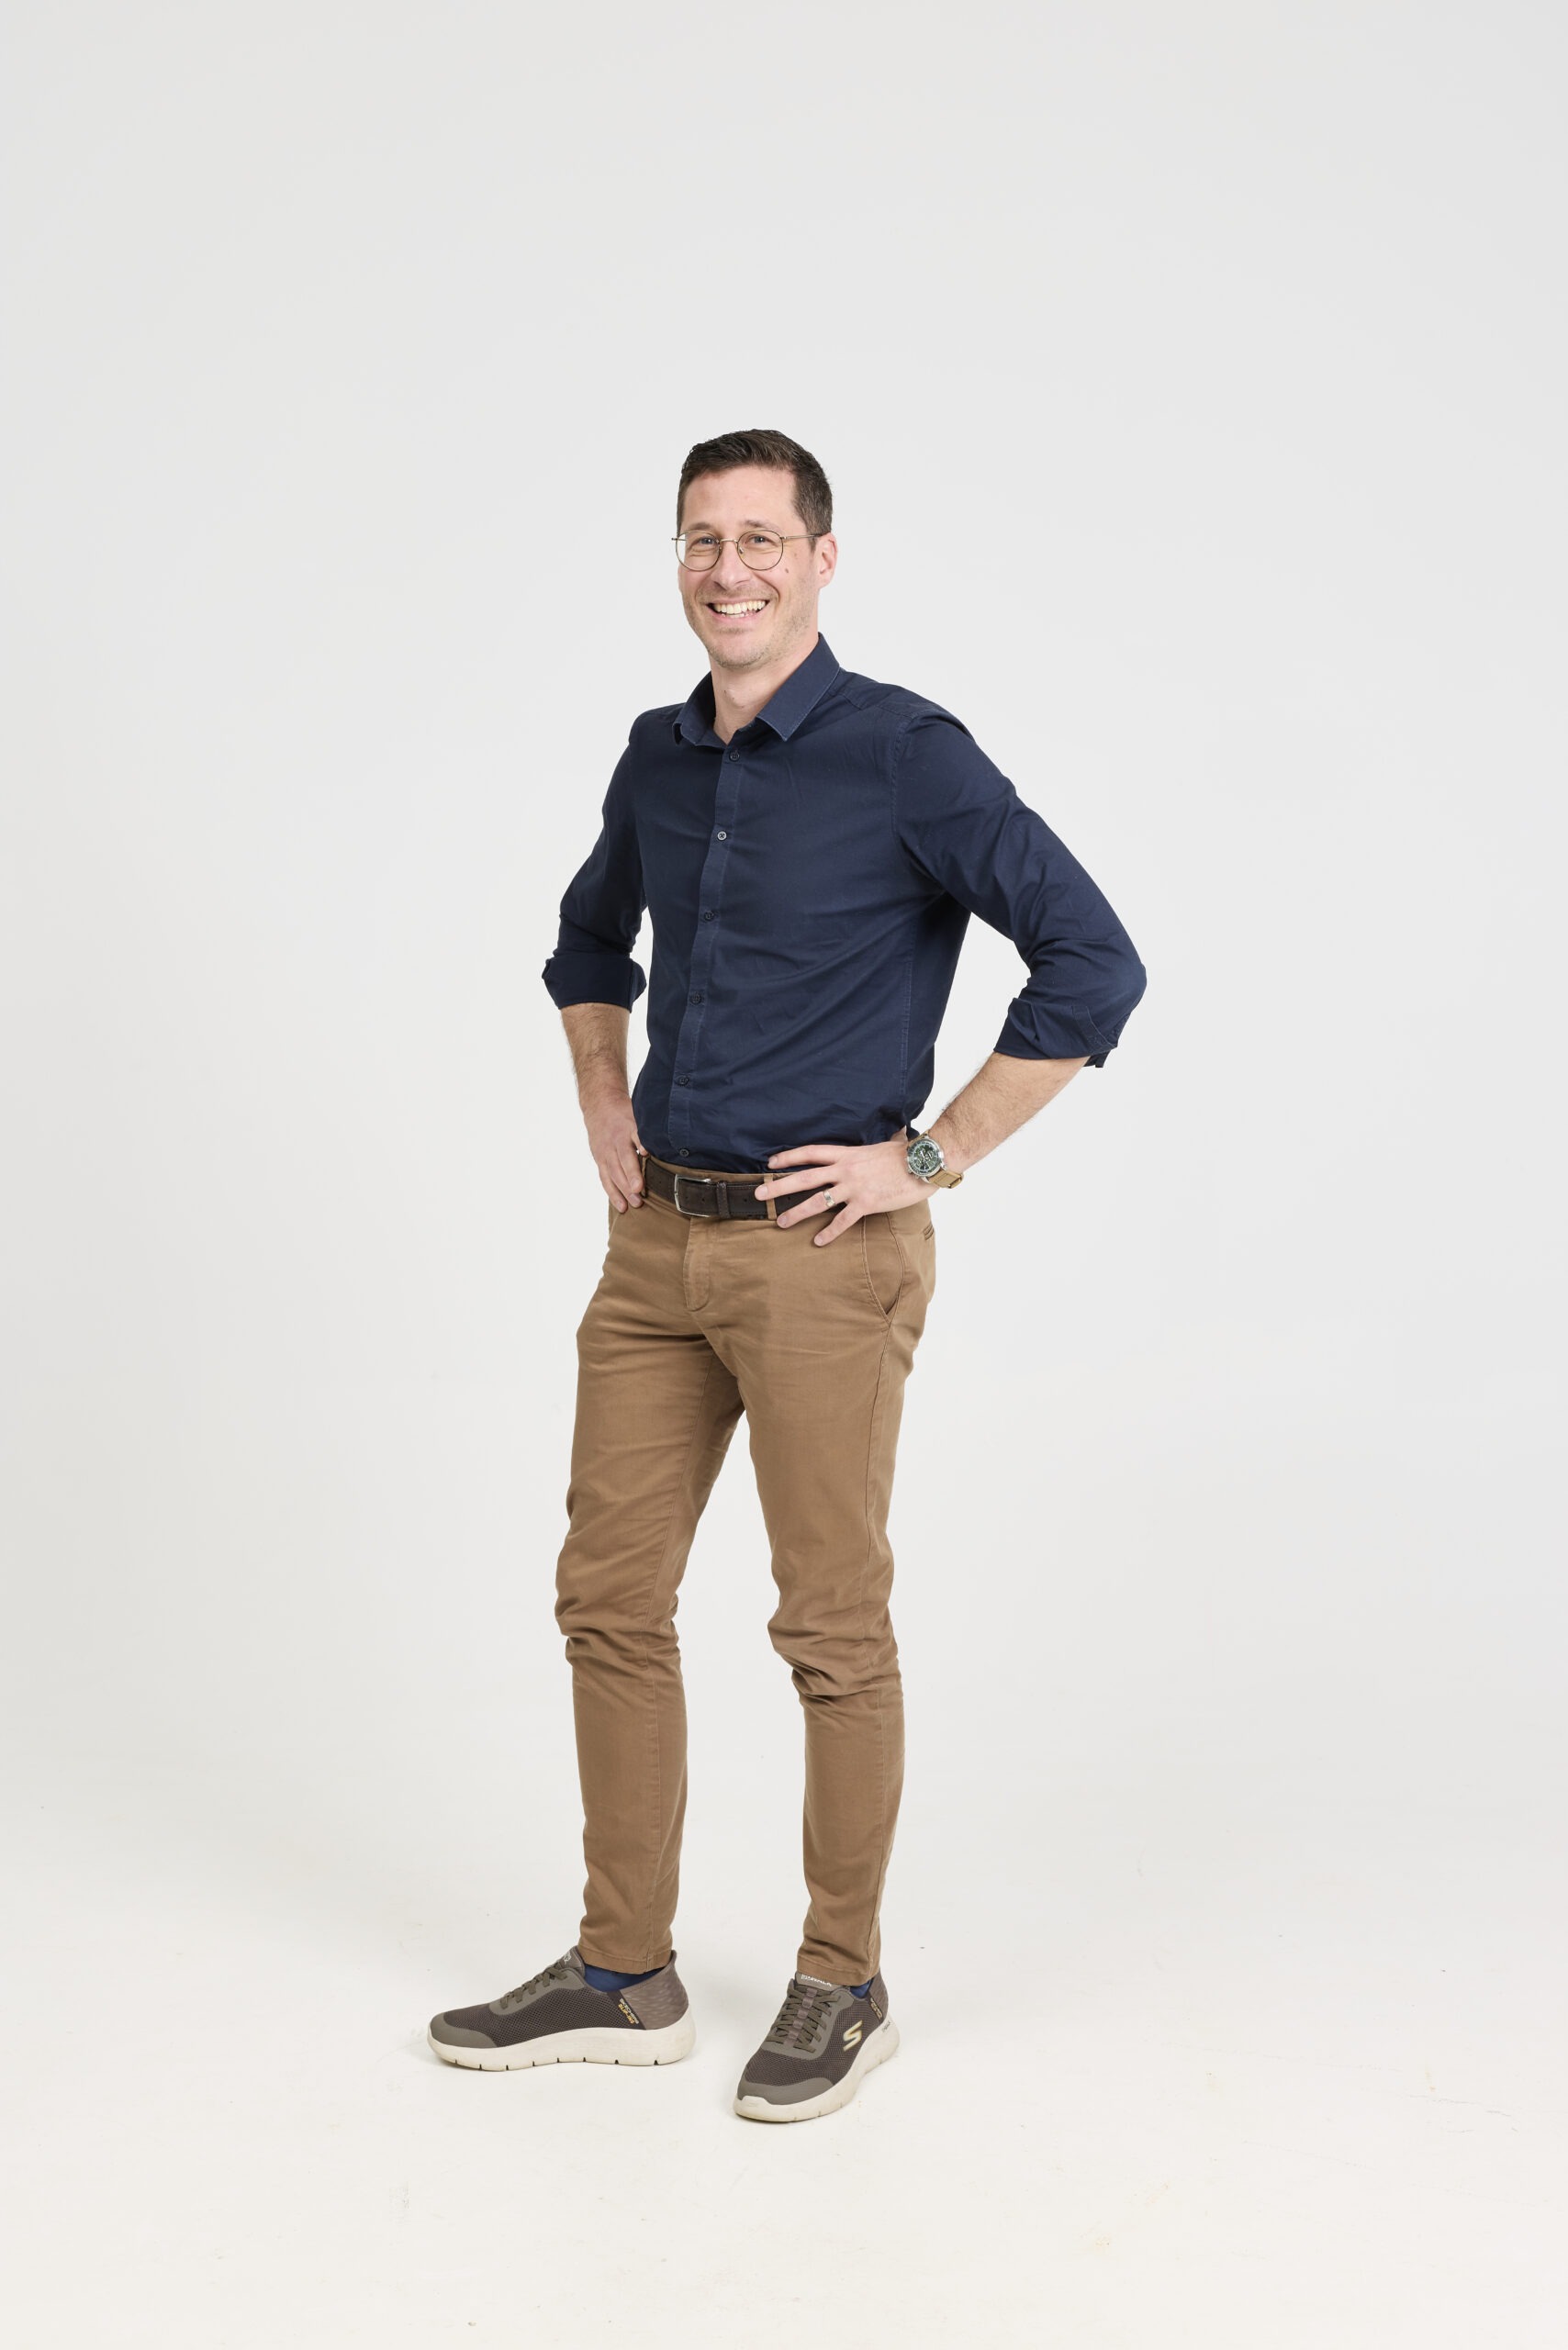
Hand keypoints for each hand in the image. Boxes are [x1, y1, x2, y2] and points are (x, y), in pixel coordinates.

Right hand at [584, 1090, 645, 1210]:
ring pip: (611, 1174)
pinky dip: (611, 1193)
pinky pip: (604, 1178)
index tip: (642, 1175)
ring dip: (620, 1192)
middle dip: (629, 1182)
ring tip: (631, 1206)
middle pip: (621, 1164)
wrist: (600, 1105)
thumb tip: (661, 1149)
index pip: (632, 1146)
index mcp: (627, 1129)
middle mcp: (614, 1141)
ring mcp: (605, 1151)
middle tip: (638, 1198)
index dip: (637, 1161)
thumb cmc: (625, 1113)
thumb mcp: (639, 1115)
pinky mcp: (600, 1159)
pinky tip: (620, 1205)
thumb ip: (648, 1133)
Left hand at [754, 1135, 930, 1243]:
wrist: (923, 1163)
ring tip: (781, 1221)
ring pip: (817, 1202)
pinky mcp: (866, 1204)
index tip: (771, 1163)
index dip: (789, 1158)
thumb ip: (877, 1143)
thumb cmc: (907, 1154)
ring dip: (796, 1212)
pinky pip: (843, 1221)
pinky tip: (818, 1241)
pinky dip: (829, 1232)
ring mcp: (854, 1188)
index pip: (810, 1153)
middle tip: (759, 1194)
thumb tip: (890, 1132)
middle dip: (779, 1186)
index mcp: (847, 1154)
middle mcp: (845, 1170)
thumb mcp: (885, 1143)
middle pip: (804, 1178)